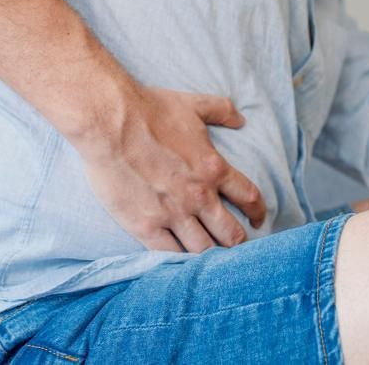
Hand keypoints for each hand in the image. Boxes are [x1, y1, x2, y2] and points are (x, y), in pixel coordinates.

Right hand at [79, 85, 266, 252]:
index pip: (249, 197)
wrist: (110, 123)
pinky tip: (181, 264)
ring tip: (211, 261)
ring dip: (210, 255)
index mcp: (213, 169)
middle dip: (237, 243)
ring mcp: (172, 214)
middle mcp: (198, 196)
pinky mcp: (145, 226)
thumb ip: (221, 111)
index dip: (258, 212)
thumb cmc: (150, 111)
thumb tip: (241, 118)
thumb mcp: (193, 105)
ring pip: (203, 249)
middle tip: (235, 247)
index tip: (258, 219)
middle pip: (230, 233)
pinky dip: (179, 261)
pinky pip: (170, 254)